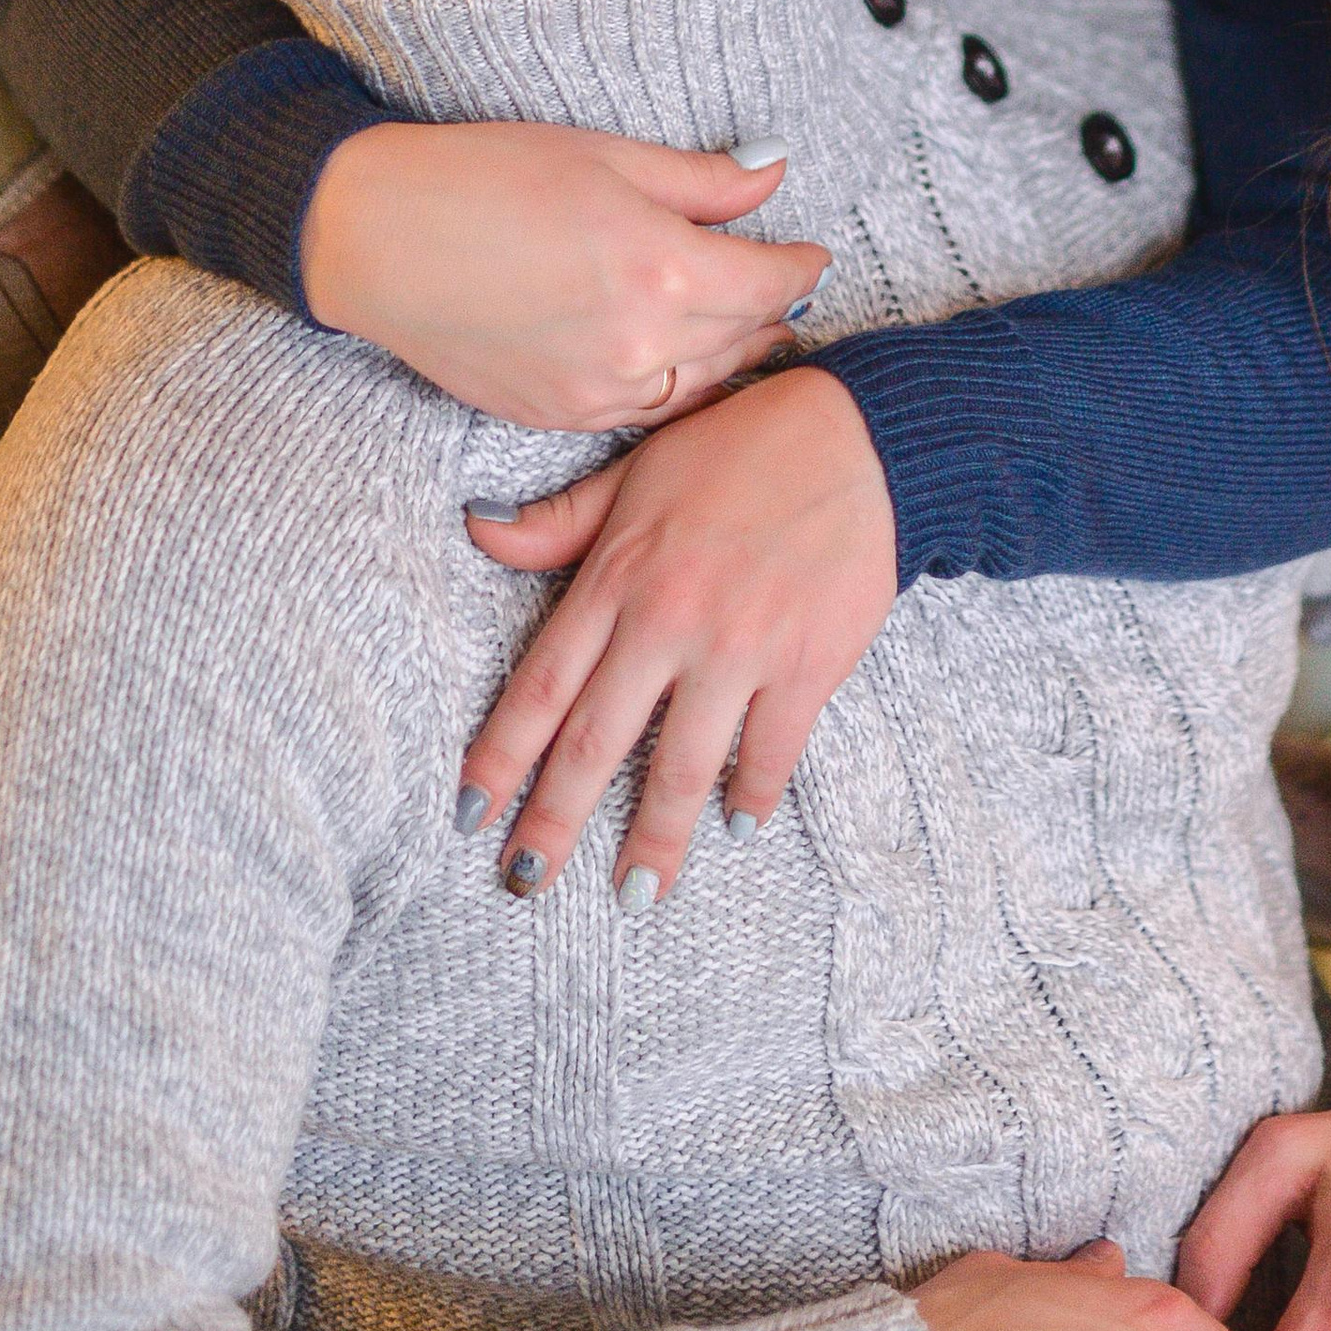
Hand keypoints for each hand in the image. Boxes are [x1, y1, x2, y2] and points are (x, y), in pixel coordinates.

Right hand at [302, 122, 827, 431]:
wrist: (375, 237)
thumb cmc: (483, 176)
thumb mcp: (606, 156)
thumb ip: (702, 180)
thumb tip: (775, 172)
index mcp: (663, 266)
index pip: (771, 282)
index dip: (801, 266)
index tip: (812, 255)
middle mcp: (642, 343)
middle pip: (743, 335)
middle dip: (774, 311)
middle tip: (791, 292)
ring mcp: (598, 390)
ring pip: (701, 384)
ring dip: (733, 356)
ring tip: (753, 333)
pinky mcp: (557, 416)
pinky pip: (645, 411)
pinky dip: (677, 389)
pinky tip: (683, 366)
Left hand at [460, 366, 896, 897]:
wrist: (861, 438)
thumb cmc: (741, 448)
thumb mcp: (636, 472)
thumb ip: (560, 521)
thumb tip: (478, 532)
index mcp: (618, 575)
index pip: (540, 686)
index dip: (500, 758)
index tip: (469, 814)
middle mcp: (669, 621)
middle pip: (595, 743)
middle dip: (553, 822)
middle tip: (525, 883)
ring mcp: (740, 648)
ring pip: (682, 766)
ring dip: (656, 838)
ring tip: (635, 892)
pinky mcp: (807, 663)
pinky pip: (770, 750)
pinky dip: (752, 794)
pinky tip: (738, 827)